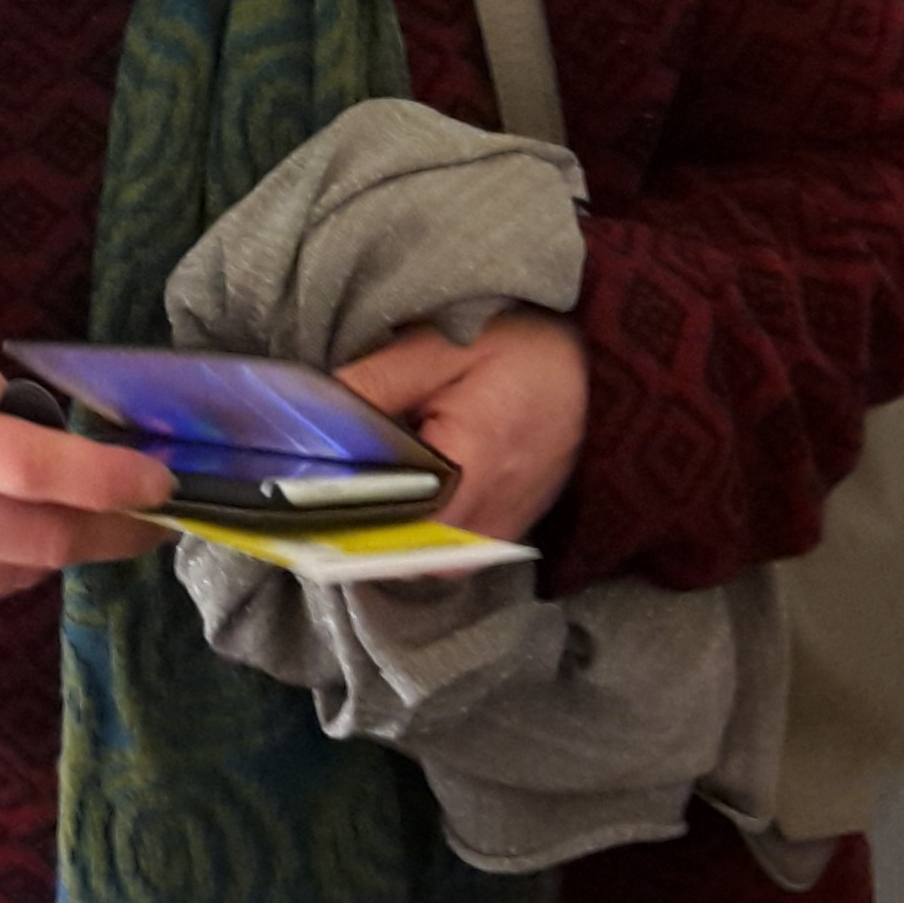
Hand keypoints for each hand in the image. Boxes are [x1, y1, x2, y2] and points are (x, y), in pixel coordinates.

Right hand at [0, 336, 174, 624]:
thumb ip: (12, 415)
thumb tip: (79, 462)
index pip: (34, 470)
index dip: (106, 481)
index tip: (164, 483)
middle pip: (46, 540)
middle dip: (114, 531)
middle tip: (153, 518)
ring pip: (24, 573)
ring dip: (58, 546)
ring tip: (53, 511)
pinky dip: (10, 565)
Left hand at [332, 308, 588, 541]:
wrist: (596, 358)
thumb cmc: (521, 344)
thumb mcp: (440, 347)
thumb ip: (376, 383)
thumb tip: (314, 417)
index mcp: (472, 470)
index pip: (394, 531)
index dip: (344, 517)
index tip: (307, 498)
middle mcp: (493, 517)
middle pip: (405, 553)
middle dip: (361, 526)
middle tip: (326, 486)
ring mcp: (507, 528)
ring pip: (428, 559)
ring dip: (392, 529)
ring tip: (361, 486)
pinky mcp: (513, 526)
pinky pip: (454, 549)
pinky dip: (423, 528)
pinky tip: (402, 492)